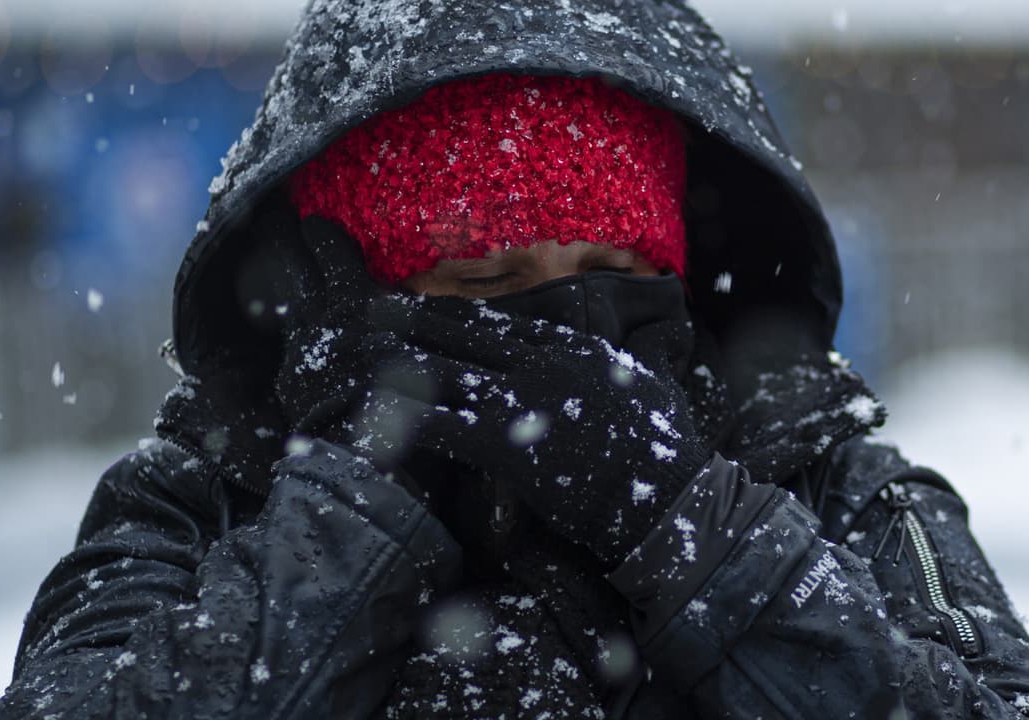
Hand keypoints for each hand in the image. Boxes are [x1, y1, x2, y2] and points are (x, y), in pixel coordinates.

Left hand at [358, 295, 711, 567]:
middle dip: (416, 320)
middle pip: (465, 335)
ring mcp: (522, 400)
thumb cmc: (665, 450)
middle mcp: (543, 363)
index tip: (431, 304)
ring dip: (399, 361)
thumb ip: (643, 351)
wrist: (666, 500)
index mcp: (575, 349)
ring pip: (445, 373)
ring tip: (362, 350)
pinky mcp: (506, 443)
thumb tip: (660, 322)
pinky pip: (442, 426)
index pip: (507, 323)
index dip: (462, 313)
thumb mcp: (655, 383)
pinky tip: (375, 414)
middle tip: (376, 306)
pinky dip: (405, 419)